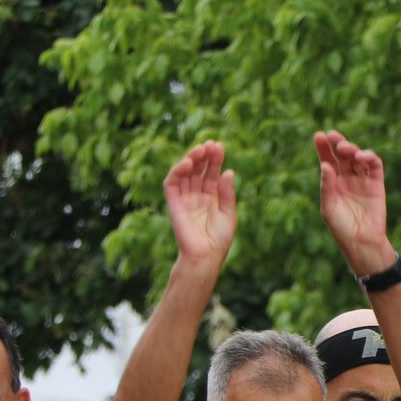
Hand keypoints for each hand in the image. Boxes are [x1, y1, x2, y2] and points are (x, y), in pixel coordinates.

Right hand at [164, 141, 236, 271]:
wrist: (206, 256)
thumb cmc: (219, 240)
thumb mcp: (229, 214)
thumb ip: (227, 193)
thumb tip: (229, 172)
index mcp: (211, 198)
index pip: (211, 174)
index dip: (215, 160)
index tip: (220, 147)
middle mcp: (196, 196)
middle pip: (198, 170)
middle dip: (204, 156)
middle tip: (211, 144)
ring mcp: (184, 199)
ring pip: (184, 173)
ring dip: (191, 159)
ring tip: (201, 149)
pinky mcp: (173, 204)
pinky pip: (172, 184)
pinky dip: (177, 171)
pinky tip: (188, 163)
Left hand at [315, 131, 396, 276]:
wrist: (362, 242)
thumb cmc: (341, 228)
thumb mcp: (328, 207)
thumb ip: (327, 186)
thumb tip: (325, 165)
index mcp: (332, 183)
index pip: (327, 160)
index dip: (323, 148)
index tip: (319, 136)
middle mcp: (347, 179)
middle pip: (342, 155)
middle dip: (338, 143)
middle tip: (333, 136)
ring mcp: (362, 180)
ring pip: (357, 157)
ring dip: (352, 149)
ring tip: (345, 148)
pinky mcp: (377, 184)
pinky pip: (374, 165)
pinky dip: (369, 157)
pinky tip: (361, 156)